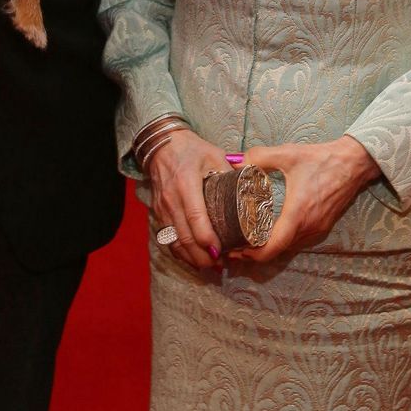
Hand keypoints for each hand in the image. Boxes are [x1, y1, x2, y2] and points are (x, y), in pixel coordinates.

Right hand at [147, 129, 230, 270]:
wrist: (161, 144)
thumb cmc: (192, 149)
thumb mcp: (214, 155)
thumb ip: (231, 174)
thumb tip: (253, 192)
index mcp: (186, 183)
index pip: (195, 216)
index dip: (207, 238)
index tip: (220, 251)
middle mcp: (171, 198)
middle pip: (184, 236)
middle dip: (202, 256)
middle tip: (220, 264)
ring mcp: (162, 207)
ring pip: (174, 241)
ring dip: (191, 258)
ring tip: (210, 265)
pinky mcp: (158, 212)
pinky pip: (167, 238)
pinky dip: (180, 252)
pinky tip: (193, 258)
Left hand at [228, 136, 379, 263]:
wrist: (353, 162)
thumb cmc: (321, 159)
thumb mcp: (287, 154)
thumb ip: (257, 157)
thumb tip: (233, 161)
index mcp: (298, 214)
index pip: (274, 247)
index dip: (254, 254)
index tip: (236, 252)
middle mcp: (309, 227)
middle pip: (279, 250)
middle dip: (256, 252)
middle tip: (235, 244)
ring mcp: (318, 229)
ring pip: (289, 246)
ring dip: (271, 247)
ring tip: (249, 238)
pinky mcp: (323, 226)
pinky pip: (299, 240)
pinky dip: (283, 240)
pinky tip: (272, 229)